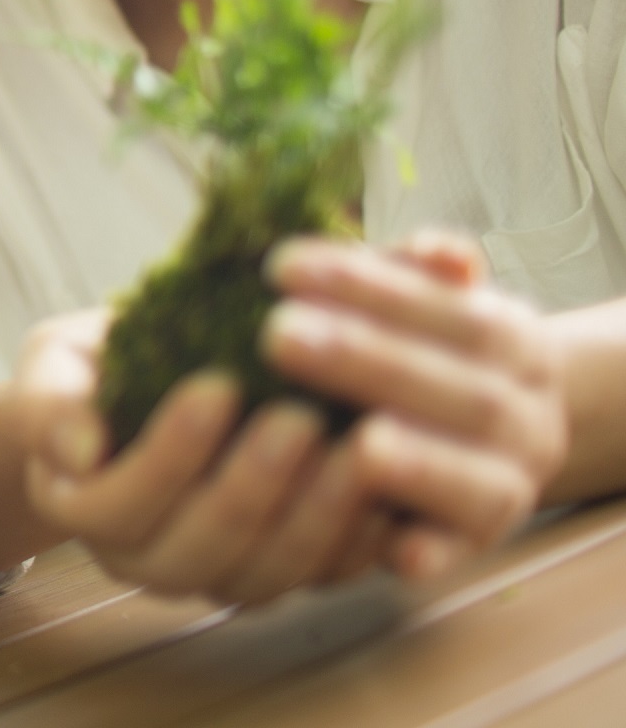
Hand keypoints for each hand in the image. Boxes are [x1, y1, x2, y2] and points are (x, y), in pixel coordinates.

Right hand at [15, 309, 383, 601]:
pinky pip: (326, 576)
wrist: (134, 397)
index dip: (170, 453)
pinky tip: (392, 486)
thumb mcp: (53, 364)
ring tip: (357, 446)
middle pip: (202, 545)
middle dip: (257, 484)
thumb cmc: (92, 372)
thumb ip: (51, 400)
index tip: (217, 384)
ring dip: (320, 516)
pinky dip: (364, 540)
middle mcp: (147, 560)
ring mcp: (219, 575)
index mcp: (83, 509)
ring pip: (270, 573)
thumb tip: (79, 447)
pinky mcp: (282, 573)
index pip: (119, 503)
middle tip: (301, 415)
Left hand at [265, 231, 569, 578]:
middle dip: (372, 363)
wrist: (488, 427)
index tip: (283, 266)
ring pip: (479, 480)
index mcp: (515, 341)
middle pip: (465, 393)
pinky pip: (461, 555)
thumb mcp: (421, 298)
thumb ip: (413, 273)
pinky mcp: (474, 545)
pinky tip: (394, 552)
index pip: (454, 310)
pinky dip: (431, 553)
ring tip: (360, 442)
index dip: (373, 289)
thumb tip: (435, 253)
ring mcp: (510, 485)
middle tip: (278, 334)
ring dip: (421, 464)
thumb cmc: (423, 346)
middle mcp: (528, 417)